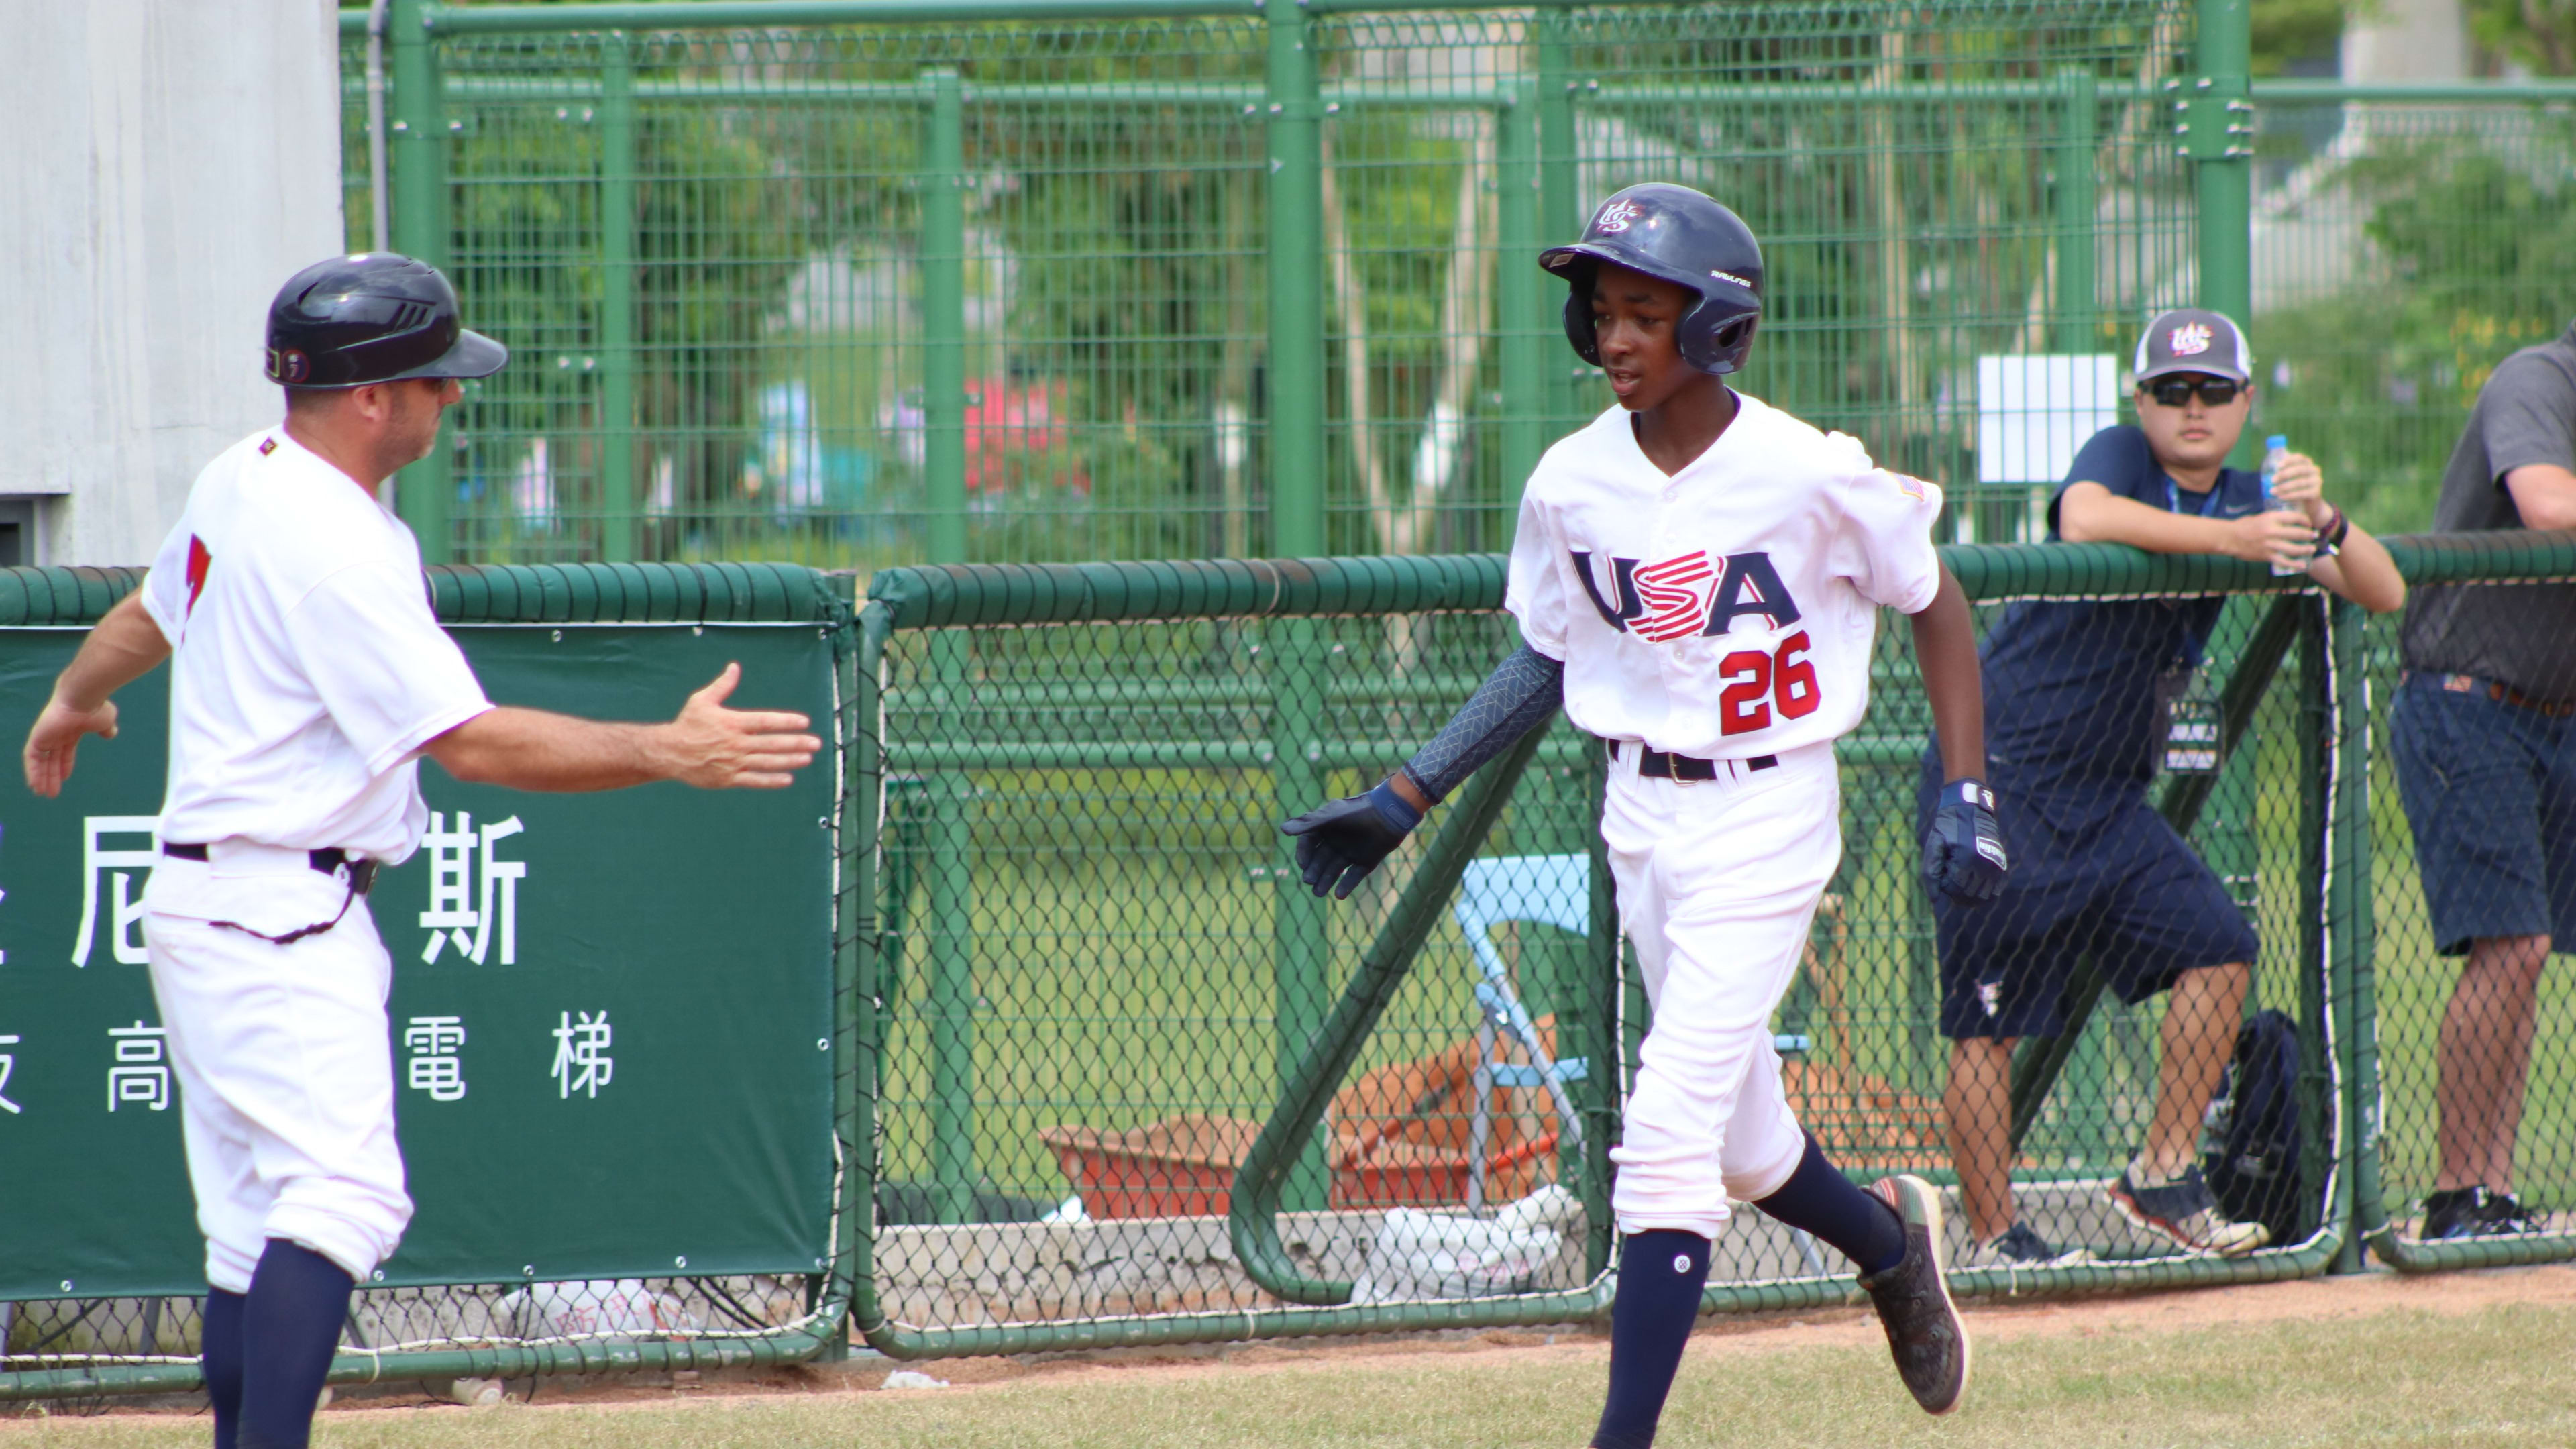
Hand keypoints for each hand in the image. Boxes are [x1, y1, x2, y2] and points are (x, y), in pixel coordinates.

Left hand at [23, 694, 118, 797]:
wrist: (83, 698)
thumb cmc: (96, 708)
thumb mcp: (105, 721)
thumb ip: (105, 729)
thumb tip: (110, 733)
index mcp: (71, 730)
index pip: (64, 750)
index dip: (65, 764)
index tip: (65, 778)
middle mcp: (57, 733)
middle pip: (51, 758)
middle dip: (52, 775)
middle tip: (52, 792)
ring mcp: (46, 735)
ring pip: (40, 760)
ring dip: (41, 777)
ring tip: (43, 793)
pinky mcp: (38, 737)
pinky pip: (32, 757)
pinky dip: (33, 771)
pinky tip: (35, 784)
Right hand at [658, 663, 820, 788]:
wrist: (669, 752)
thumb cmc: (688, 724)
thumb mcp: (702, 700)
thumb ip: (723, 686)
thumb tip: (734, 667)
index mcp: (733, 722)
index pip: (766, 721)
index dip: (786, 722)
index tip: (804, 722)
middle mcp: (736, 743)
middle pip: (772, 743)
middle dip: (796, 743)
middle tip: (816, 743)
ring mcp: (733, 762)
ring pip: (767, 762)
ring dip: (789, 761)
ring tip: (807, 758)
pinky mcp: (728, 778)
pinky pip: (754, 780)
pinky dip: (772, 780)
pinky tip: (788, 779)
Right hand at [1279, 779, 1422, 899]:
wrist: (1390, 813)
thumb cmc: (1358, 812)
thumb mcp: (1332, 817)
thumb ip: (1308, 824)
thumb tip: (1282, 829)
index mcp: (1326, 828)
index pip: (1308, 843)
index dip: (1304, 854)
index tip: (1303, 865)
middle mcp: (1337, 841)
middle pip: (1320, 860)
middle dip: (1313, 871)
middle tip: (1309, 882)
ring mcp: (1352, 851)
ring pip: (1335, 870)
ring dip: (1326, 881)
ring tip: (1318, 893)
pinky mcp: (1367, 860)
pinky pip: (1354, 875)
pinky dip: (1347, 885)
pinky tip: (1339, 895)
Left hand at [1922, 778, 2007, 905]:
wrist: (1971, 810)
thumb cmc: (1948, 828)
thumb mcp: (1934, 845)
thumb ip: (1931, 872)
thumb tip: (1934, 900)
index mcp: (1966, 859)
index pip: (1953, 889)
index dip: (1943, 885)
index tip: (1942, 870)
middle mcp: (1984, 865)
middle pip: (1967, 895)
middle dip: (1954, 890)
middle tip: (1950, 874)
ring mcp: (1995, 867)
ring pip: (1982, 898)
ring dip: (1968, 896)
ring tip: (1959, 880)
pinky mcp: (2001, 868)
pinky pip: (1994, 893)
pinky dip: (1982, 895)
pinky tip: (1972, 887)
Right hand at [2227, 510, 2316, 570]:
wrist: (2228, 538)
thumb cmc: (2243, 526)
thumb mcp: (2260, 517)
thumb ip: (2273, 519)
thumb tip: (2286, 520)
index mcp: (2271, 518)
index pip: (2295, 517)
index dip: (2305, 520)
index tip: (2308, 523)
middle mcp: (2273, 531)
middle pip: (2298, 533)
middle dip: (2309, 535)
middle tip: (2314, 536)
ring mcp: (2270, 544)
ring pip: (2294, 548)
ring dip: (2306, 549)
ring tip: (2312, 549)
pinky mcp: (2267, 556)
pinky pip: (2284, 561)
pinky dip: (2295, 564)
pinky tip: (2303, 565)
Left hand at [2265, 451, 2332, 526]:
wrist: (2309, 504)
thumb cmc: (2295, 488)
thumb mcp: (2290, 478)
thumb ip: (2283, 471)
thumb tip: (2268, 468)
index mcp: (2307, 463)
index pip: (2299, 458)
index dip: (2289, 460)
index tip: (2278, 466)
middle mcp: (2314, 470)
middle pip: (2299, 470)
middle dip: (2284, 475)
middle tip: (2272, 480)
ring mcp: (2317, 481)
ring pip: (2300, 482)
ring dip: (2284, 487)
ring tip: (2273, 491)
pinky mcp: (2317, 492)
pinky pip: (2302, 493)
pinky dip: (2290, 495)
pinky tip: (2281, 497)